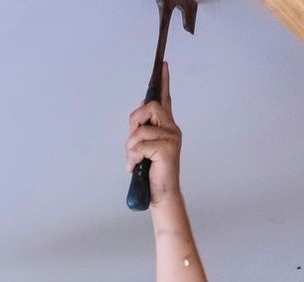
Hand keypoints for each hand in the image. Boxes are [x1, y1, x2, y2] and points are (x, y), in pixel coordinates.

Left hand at [126, 67, 182, 203]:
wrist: (162, 195)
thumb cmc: (153, 173)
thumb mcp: (144, 147)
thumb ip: (143, 129)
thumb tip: (139, 110)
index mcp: (167, 127)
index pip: (166, 100)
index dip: (164, 82)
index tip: (164, 65)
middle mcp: (172, 129)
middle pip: (148, 107)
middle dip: (134, 123)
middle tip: (133, 142)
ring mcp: (171, 138)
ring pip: (140, 130)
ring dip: (131, 147)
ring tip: (134, 161)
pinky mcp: (167, 149)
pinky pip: (140, 145)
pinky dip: (133, 157)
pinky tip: (135, 167)